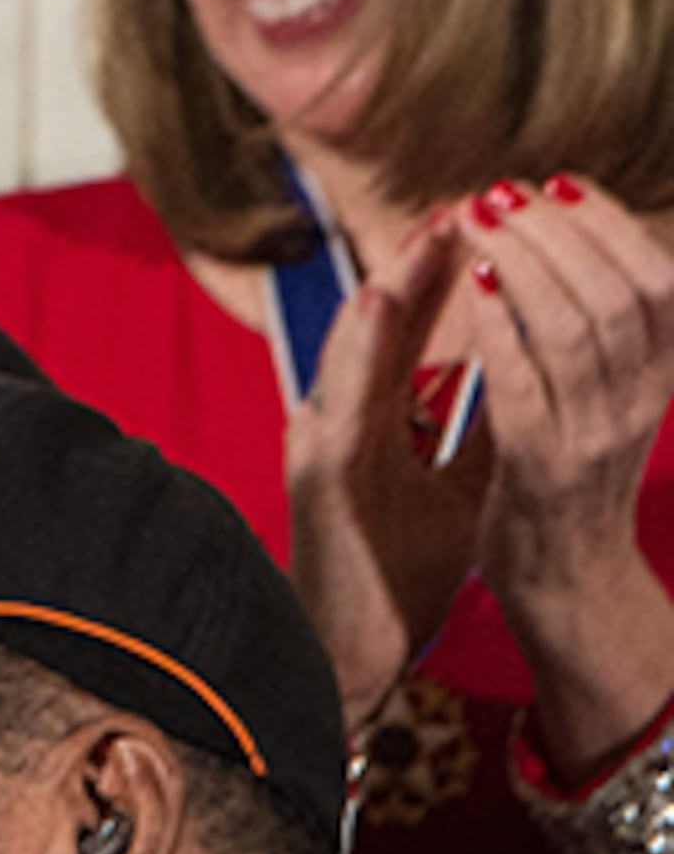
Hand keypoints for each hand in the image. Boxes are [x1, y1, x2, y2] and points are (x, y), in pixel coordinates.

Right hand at [285, 212, 489, 729]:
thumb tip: (537, 367)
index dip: (452, 274)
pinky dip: (357, 352)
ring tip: (426, 234)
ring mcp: (323, 446)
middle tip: (465, 200)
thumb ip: (486, 425)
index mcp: (380, 424)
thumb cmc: (403, 574)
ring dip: (388, 289)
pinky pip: (339, 402)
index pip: (416, 332)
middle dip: (423, 260)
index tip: (495, 221)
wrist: (355, 654)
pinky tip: (377, 307)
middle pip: (380, 327)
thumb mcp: (463, 487)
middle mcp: (342, 422)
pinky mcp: (317, 477)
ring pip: (354, 350)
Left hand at [438, 175, 673, 766]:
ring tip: (482, 221)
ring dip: (526, 264)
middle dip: (562, 229)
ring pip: (576, 329)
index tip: (559, 182)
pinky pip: (527, 389)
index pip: (659, 279)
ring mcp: (594, 437)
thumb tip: (590, 248)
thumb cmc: (572, 482)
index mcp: (657, 379)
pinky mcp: (541, 471)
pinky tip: (474, 291)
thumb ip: (608, 336)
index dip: (612, 222)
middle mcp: (638, 403)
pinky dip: (502, 332)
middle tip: (506, 191)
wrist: (567, 586)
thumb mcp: (611, 400)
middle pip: (618, 291)